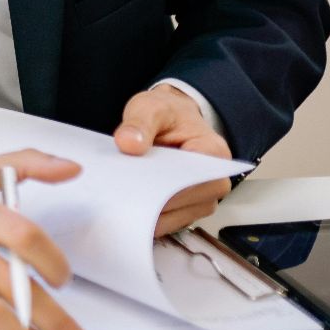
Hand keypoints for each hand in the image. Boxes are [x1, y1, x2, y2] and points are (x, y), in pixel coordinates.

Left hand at [116, 84, 232, 235]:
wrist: (173, 120)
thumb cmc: (168, 115)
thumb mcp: (151, 108)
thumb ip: (139, 123)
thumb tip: (128, 143)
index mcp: (214, 153)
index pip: (189, 180)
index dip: (160, 187)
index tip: (130, 186)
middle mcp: (215, 182)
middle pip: (181, 204)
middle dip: (148, 202)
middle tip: (115, 196)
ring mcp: (201, 200)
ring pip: (171, 219)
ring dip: (144, 213)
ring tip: (116, 200)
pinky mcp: (186, 210)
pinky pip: (165, 222)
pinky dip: (144, 217)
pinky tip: (123, 205)